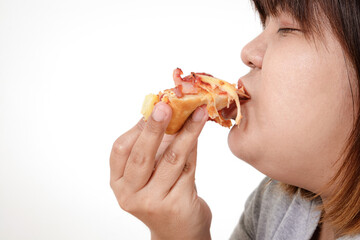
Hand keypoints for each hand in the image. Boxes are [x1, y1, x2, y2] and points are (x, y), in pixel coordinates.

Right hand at [110, 102, 211, 239]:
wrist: (179, 232)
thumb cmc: (163, 195)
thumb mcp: (149, 174)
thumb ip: (153, 146)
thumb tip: (164, 110)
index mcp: (119, 183)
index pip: (120, 149)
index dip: (137, 127)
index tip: (153, 107)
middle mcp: (130, 195)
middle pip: (142, 155)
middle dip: (156, 127)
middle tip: (167, 106)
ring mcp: (153, 202)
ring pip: (171, 159)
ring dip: (186, 132)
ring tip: (198, 113)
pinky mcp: (177, 205)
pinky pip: (188, 168)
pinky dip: (194, 148)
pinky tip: (198, 133)